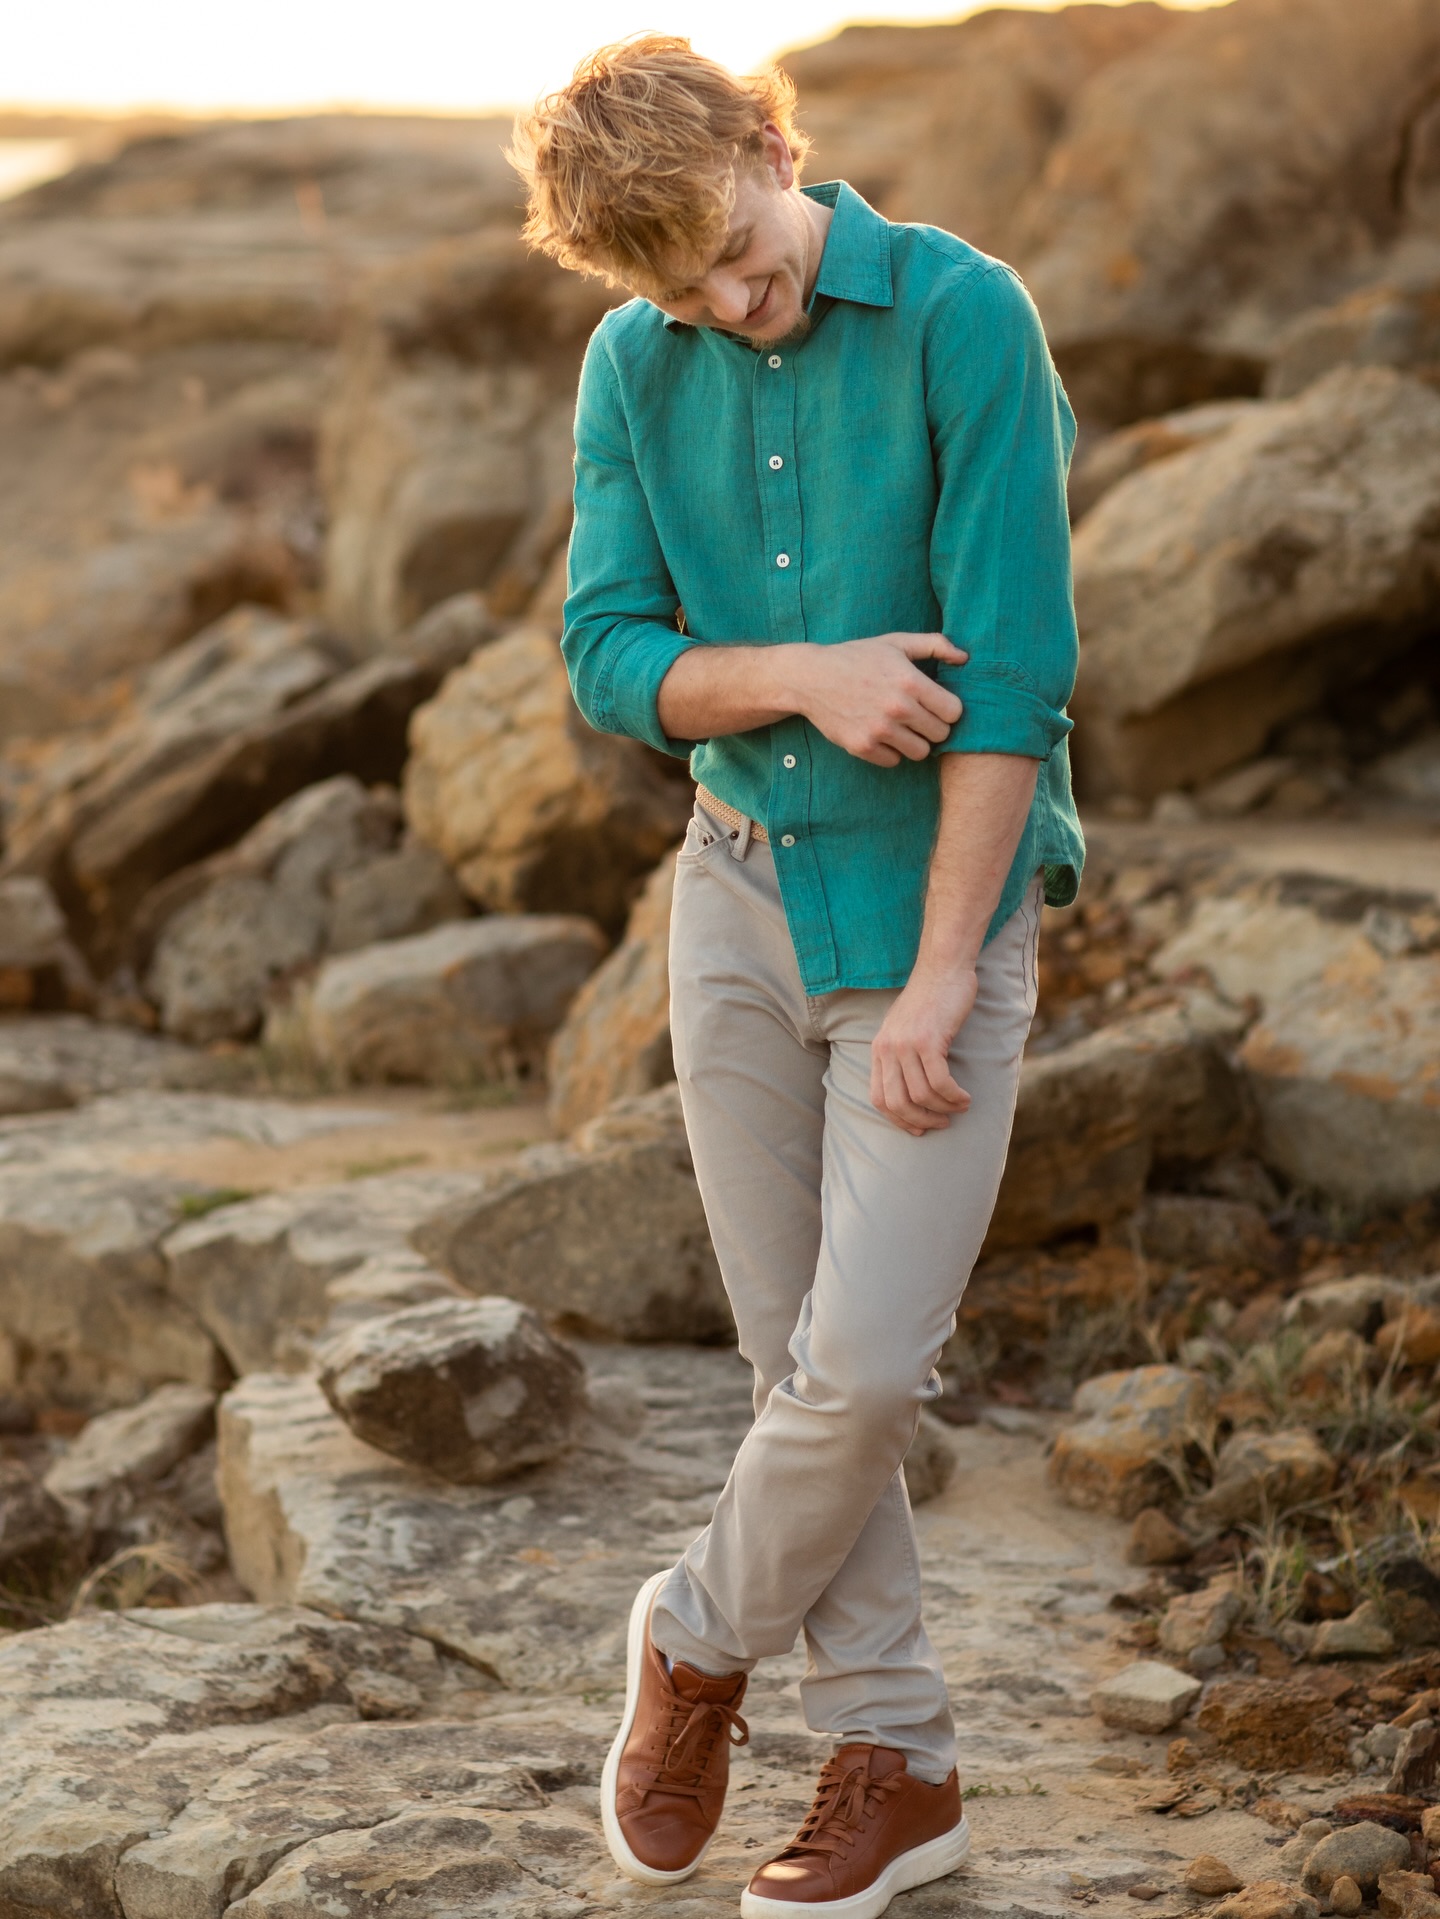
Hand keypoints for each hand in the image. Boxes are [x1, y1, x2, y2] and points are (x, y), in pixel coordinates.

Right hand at [782, 634, 967, 766]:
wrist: (811, 677)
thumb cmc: (857, 657)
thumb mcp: (895, 642)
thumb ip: (935, 645)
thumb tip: (965, 657)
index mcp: (910, 681)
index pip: (954, 712)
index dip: (948, 709)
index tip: (935, 704)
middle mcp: (897, 708)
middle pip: (940, 734)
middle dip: (933, 726)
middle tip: (918, 716)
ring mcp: (878, 730)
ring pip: (920, 752)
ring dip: (915, 741)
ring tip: (902, 727)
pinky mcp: (862, 747)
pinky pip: (894, 761)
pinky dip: (891, 751)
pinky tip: (881, 734)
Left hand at [870, 961, 977, 1135]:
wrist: (942, 969)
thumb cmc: (930, 999)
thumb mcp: (904, 1028)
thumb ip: (901, 1054)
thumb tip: (911, 1090)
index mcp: (878, 1048)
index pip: (878, 1098)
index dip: (898, 1119)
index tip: (918, 1128)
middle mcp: (887, 1049)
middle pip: (897, 1102)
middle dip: (920, 1120)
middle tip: (941, 1123)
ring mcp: (906, 1045)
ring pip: (920, 1095)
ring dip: (943, 1108)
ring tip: (959, 1107)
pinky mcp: (928, 1041)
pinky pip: (939, 1082)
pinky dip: (953, 1096)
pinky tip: (964, 1098)